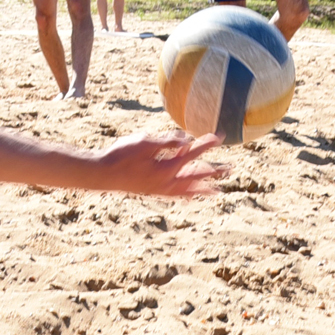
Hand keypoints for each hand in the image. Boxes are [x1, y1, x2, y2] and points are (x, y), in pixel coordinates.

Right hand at [92, 127, 224, 198]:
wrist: (102, 174)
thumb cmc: (120, 154)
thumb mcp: (144, 142)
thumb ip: (167, 142)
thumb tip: (186, 140)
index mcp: (166, 167)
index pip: (192, 153)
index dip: (206, 144)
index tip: (219, 137)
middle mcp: (167, 182)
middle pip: (196, 176)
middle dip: (214, 171)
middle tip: (231, 169)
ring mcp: (160, 189)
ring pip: (188, 190)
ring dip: (203, 189)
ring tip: (217, 192)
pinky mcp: (152, 192)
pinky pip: (175, 195)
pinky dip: (185, 195)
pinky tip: (189, 196)